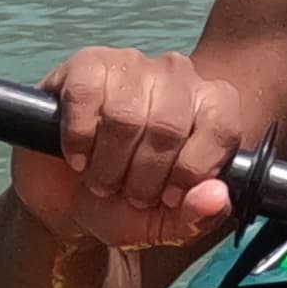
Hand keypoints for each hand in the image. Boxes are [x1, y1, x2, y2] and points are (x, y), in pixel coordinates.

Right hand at [9, 48, 244, 256]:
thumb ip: (200, 216)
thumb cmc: (124, 202)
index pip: (220, 129)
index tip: (168, 196)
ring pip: (126, 116)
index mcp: (213, 105)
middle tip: (128, 193)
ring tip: (102, 179)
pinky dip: (78, 139)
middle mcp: (178, 75)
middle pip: (169, 127)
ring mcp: (133, 64)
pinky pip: (85, 97)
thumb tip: (215, 197)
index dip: (192, 172)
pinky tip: (78, 156)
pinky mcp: (87, 64)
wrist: (66, 198)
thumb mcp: (165, 223)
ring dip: (107, 164)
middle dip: (144, 177)